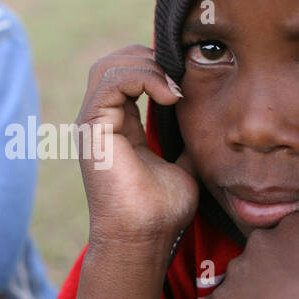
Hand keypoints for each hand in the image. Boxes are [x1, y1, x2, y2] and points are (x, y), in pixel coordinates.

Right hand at [76, 45, 196, 249]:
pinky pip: (110, 80)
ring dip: (148, 66)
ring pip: (110, 64)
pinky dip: (142, 77)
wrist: (142, 239)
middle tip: (183, 78)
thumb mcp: (183, 166)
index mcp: (118, 125)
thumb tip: (207, 122)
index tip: (191, 80)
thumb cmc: (160, 212)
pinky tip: (169, 96)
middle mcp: (101, 120)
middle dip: (152, 58)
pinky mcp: (91, 127)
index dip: (159, 67)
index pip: (130, 74)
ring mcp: (92, 122)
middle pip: (115, 61)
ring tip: (176, 88)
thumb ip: (186, 140)